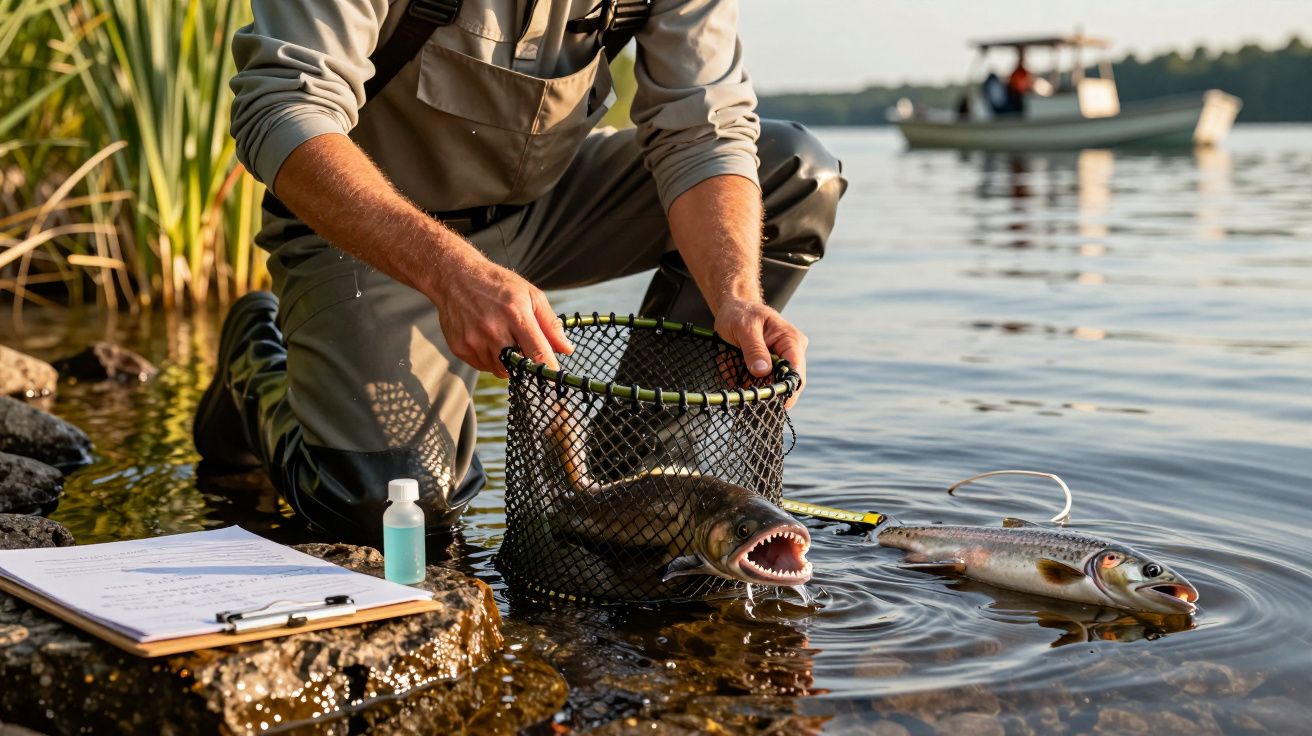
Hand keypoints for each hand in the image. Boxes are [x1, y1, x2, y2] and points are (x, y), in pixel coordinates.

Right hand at [427, 252, 571, 377]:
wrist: (455, 276)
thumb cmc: (497, 284)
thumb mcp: (530, 295)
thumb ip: (550, 324)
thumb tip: (567, 350)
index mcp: (515, 314)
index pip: (538, 353)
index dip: (549, 369)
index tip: (556, 377)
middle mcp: (493, 330)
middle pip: (520, 367)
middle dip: (528, 364)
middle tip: (526, 350)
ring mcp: (475, 341)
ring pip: (501, 370)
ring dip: (508, 362)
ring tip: (503, 338)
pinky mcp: (461, 349)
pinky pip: (484, 367)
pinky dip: (491, 360)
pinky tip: (488, 339)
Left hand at [714, 299, 807, 407]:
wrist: (734, 309)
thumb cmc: (740, 314)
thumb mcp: (744, 328)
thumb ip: (754, 349)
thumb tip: (763, 372)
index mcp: (791, 340)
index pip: (795, 370)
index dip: (786, 389)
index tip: (771, 401)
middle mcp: (791, 352)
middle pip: (787, 383)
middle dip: (769, 392)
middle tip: (750, 400)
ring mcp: (781, 361)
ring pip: (774, 386)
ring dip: (757, 388)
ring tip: (740, 384)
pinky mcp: (770, 368)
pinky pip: (762, 383)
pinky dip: (749, 383)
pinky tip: (738, 376)